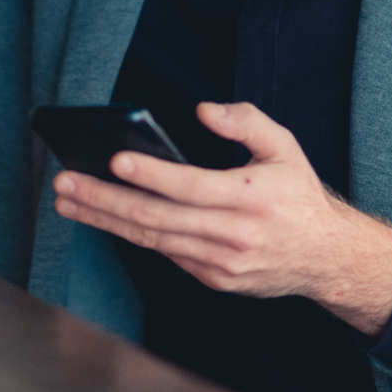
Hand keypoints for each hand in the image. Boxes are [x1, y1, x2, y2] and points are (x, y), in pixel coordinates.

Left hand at [52, 101, 391, 336]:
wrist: (326, 258)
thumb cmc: (299, 195)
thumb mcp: (285, 146)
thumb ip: (245, 121)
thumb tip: (202, 111)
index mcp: (251, 197)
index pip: (190, 186)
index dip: (150, 175)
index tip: (114, 161)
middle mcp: (234, 235)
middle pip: (157, 218)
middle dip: (104, 201)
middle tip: (65, 184)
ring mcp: (221, 264)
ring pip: (153, 240)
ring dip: (106, 221)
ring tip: (69, 202)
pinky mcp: (214, 280)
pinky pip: (167, 254)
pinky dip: (135, 235)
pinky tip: (106, 218)